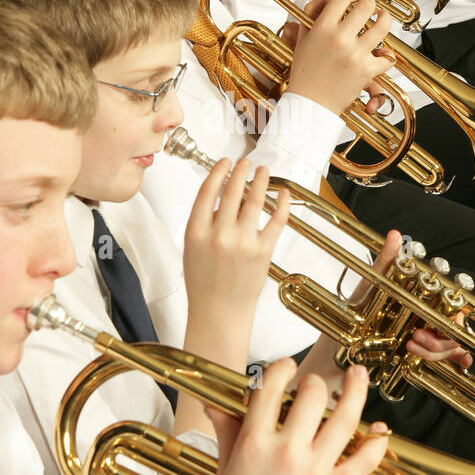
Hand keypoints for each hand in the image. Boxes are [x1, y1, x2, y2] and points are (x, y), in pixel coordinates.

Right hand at [184, 157, 288, 321]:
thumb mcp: (192, 248)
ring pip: (255, 200)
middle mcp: (219, 234)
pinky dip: (282, 203)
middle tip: (245, 162)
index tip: (225, 162)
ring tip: (263, 171)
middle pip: (232, 190)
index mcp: (196, 232)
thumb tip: (221, 195)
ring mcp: (243, 242)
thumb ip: (204, 222)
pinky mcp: (263, 252)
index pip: (208, 190)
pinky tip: (283, 193)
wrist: (219, 312)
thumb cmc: (204, 283)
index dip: (218, 172)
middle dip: (241, 171)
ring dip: (260, 180)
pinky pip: (276, 220)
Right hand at [202, 361, 388, 474]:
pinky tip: (381, 431)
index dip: (281, 369)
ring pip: (344, 418)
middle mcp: (284, 451)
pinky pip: (363, 460)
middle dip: (315, 383)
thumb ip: (227, 432)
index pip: (269, 388)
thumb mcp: (225, 471)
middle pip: (311, 396)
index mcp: (252, 442)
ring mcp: (311, 471)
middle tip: (317, 385)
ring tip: (359, 375)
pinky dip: (377, 443)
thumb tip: (215, 404)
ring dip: (356, 391)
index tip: (287, 367)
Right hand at [286, 0, 393, 115]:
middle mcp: (340, 38)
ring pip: (383, 26)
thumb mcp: (303, 38)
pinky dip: (386, 55)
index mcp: (322, 28)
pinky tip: (381, 51)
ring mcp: (355, 54)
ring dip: (385, 20)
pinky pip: (387, 57)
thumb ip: (313, 11)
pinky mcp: (367, 71)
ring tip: (383, 19)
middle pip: (367, 5)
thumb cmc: (305, 70)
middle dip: (370, 3)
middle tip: (369, 7)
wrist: (310, 102)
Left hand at [338, 229, 473, 369]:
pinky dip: (456, 359)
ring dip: (436, 348)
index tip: (442, 315)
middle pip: (454, 325)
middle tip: (416, 336)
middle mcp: (428, 315)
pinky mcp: (422, 355)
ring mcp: (427, 336)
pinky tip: (458, 362)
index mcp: (420, 296)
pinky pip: (448, 358)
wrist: (336, 348)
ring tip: (411, 344)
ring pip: (451, 344)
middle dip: (442, 335)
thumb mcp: (369, 286)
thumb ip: (385, 262)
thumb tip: (395, 235)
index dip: (453, 309)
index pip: (450, 301)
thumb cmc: (354, 314)